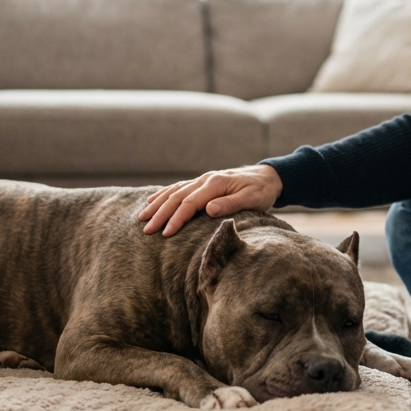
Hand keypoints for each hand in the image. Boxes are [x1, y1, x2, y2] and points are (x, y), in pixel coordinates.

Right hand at [139, 165, 282, 236]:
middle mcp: (205, 179)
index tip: (165, 233)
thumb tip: (208, 209)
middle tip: (146, 230)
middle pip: (177, 197)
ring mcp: (202, 180)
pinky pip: (178, 188)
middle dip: (160, 214)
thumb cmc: (261, 191)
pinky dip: (163, 194)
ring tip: (142, 217)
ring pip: (174, 191)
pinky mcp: (202, 183)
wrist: (268, 177)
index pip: (190, 203)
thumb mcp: (252, 199)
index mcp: (216, 184)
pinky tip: (152, 200)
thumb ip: (230, 204)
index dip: (176, 218)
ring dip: (157, 204)